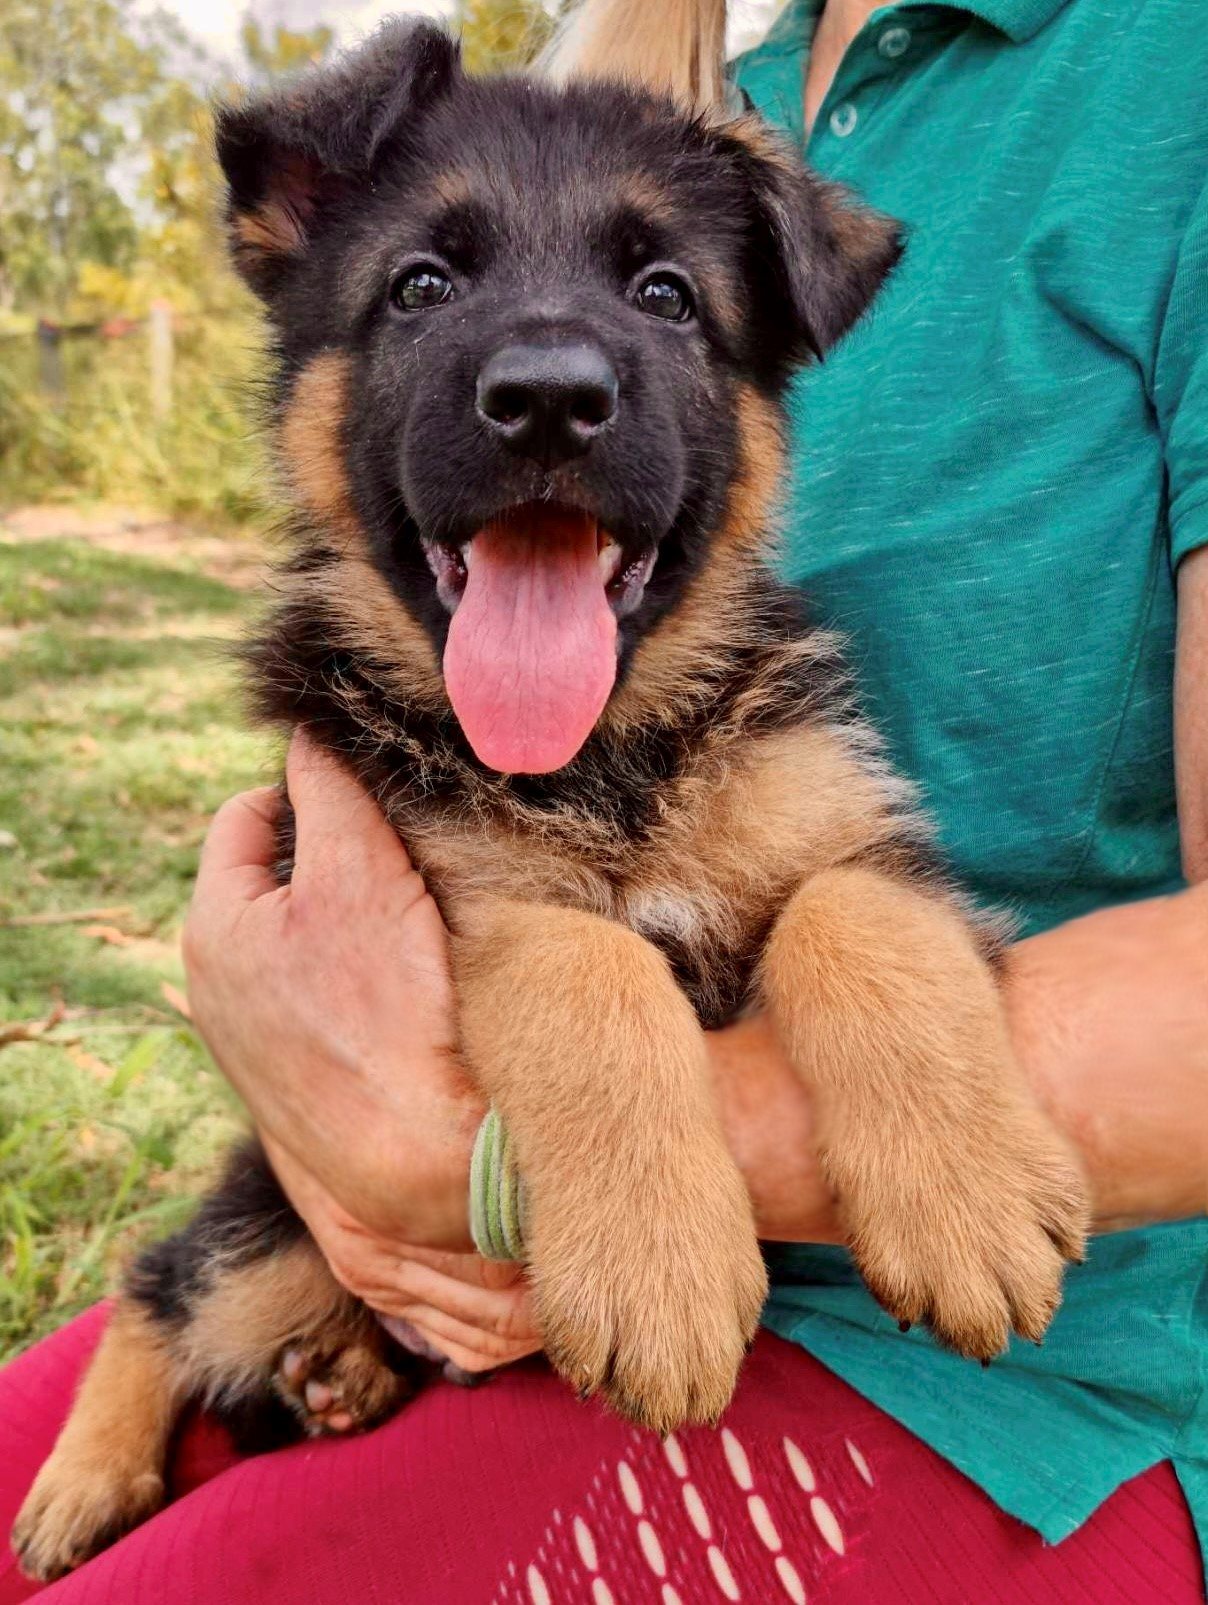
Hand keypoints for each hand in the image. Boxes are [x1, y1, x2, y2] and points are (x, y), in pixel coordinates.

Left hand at [183, 729, 537, 1368]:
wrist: (420, 1161)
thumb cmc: (386, 1011)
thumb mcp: (359, 870)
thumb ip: (329, 787)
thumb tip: (311, 730)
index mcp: (212, 924)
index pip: (248, 813)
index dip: (313, 791)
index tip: (376, 806)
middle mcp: (213, 984)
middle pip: (276, 876)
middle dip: (337, 857)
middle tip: (405, 865)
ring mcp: (251, 1038)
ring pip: (303, 937)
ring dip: (352, 919)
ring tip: (415, 929)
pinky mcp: (294, 1078)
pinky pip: (322, 995)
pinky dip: (361, 977)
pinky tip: (408, 993)